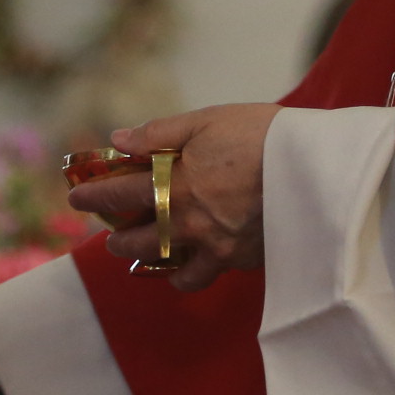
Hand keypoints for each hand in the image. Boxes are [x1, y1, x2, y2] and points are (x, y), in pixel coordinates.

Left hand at [70, 103, 279, 293]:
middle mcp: (190, 223)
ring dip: (154, 264)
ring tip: (149, 257)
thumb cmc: (263, 134)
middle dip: (118, 240)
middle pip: (140, 242)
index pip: (120, 195)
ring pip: (174, 271)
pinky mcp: (245, 260)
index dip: (93, 196)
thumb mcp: (207, 120)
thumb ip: (160, 133)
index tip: (77, 197)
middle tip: (111, 237)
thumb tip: (120, 140)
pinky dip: (196, 272)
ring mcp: (217, 247)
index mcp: (175, 185)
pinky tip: (195, 263)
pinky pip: (210, 274)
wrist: (318, 165)